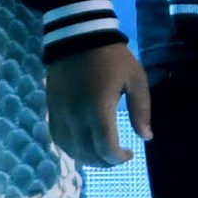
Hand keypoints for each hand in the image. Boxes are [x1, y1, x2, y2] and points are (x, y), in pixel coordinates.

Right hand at [46, 43, 147, 167]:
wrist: (77, 35)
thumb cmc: (112, 57)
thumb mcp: (135, 79)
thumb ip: (141, 109)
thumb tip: (146, 137)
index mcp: (98, 109)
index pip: (105, 149)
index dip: (118, 159)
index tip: (129, 153)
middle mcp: (76, 116)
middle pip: (88, 154)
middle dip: (105, 162)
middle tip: (117, 156)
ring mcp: (60, 114)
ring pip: (71, 150)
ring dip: (88, 158)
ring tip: (101, 153)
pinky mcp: (51, 109)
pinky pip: (58, 138)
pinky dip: (71, 148)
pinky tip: (83, 145)